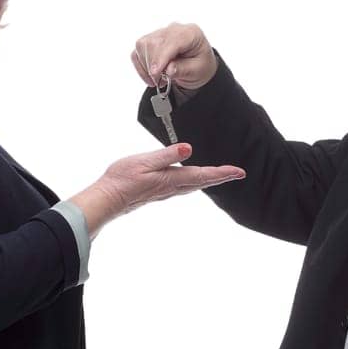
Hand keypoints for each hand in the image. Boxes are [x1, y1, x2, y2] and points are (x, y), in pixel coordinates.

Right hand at [70, 143, 244, 232]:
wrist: (108, 199)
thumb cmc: (123, 179)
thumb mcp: (144, 161)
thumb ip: (166, 155)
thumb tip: (187, 149)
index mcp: (172, 179)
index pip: (203, 175)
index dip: (222, 173)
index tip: (239, 172)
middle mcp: (173, 187)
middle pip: (203, 181)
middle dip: (221, 177)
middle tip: (238, 173)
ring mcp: (166, 191)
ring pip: (194, 185)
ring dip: (210, 180)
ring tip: (221, 175)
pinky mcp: (159, 191)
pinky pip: (184, 186)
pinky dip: (195, 182)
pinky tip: (193, 180)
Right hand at [130, 22, 217, 93]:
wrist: (197, 64)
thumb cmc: (200, 64)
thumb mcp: (199, 70)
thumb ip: (184, 69)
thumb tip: (168, 70)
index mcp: (190, 33)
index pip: (171, 41)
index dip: (161, 57)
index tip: (155, 73)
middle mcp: (174, 29)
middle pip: (153, 42)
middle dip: (152, 65)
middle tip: (159, 81)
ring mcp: (160, 33)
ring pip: (142, 46)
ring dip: (146, 66)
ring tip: (159, 78)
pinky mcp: (150, 41)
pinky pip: (137, 52)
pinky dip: (141, 66)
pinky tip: (151, 74)